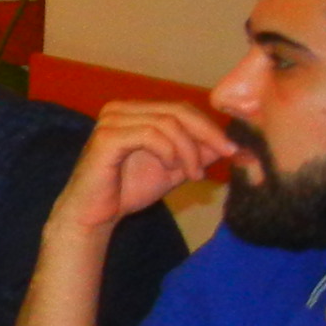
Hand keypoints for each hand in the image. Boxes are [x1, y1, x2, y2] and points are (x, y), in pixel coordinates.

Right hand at [53, 101, 231, 236]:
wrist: (93, 215)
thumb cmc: (127, 191)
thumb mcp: (173, 168)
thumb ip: (196, 153)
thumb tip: (230, 144)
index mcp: (134, 112)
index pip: (181, 109)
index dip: (209, 127)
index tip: (232, 150)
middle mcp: (120, 109)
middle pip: (177, 110)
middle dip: (207, 134)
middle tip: (225, 155)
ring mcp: (111, 121)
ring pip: (167, 123)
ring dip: (188, 150)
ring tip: (192, 174)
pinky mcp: (106, 137)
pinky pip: (150, 134)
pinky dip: (168, 151)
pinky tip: (171, 168)